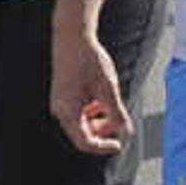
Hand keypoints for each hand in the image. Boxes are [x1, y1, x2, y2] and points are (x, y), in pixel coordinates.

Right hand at [51, 24, 133, 155]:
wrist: (73, 37)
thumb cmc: (89, 60)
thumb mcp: (108, 88)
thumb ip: (116, 113)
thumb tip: (126, 131)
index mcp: (68, 112)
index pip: (85, 143)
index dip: (103, 147)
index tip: (118, 145)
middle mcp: (60, 110)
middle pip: (82, 134)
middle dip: (102, 131)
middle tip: (119, 121)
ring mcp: (60, 102)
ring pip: (81, 123)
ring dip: (98, 119)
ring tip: (110, 104)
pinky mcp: (63, 95)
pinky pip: (77, 111)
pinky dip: (91, 110)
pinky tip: (101, 97)